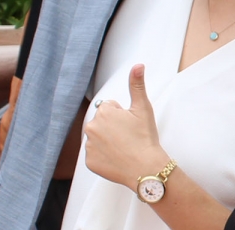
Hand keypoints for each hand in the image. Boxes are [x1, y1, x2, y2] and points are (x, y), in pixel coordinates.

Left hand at [83, 64, 171, 188]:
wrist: (145, 168)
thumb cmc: (145, 137)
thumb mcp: (143, 108)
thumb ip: (137, 85)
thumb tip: (138, 65)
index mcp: (103, 112)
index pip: (110, 108)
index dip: (123, 116)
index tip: (131, 126)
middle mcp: (91, 127)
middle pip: (102, 123)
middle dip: (113, 127)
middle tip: (128, 137)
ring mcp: (89, 146)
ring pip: (98, 139)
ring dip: (107, 142)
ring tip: (124, 149)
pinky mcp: (89, 162)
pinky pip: (96, 155)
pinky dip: (104, 157)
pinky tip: (117, 159)